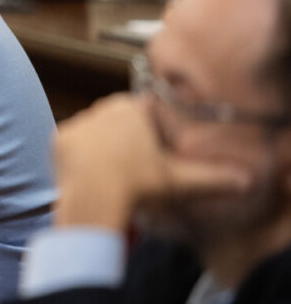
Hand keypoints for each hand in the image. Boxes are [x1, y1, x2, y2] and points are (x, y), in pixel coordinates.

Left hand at [53, 94, 250, 231]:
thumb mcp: (180, 180)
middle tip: (137, 168)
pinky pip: (74, 144)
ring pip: (98, 132)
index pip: (150, 113)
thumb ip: (213, 177)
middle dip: (131, 139)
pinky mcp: (59, 137)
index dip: (157, 134)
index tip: (159, 155)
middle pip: (122, 121)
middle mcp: (103, 107)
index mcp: (133, 107)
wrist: (95, 196)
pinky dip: (82, 156)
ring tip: (115, 173)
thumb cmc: (139, 184)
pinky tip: (92, 172)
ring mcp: (79, 120)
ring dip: (105, 147)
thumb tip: (245, 180)